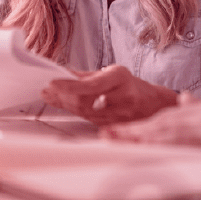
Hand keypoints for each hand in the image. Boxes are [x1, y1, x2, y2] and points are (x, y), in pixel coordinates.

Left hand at [41, 65, 177, 125]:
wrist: (153, 104)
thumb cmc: (130, 85)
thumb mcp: (113, 73)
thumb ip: (87, 76)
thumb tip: (62, 74)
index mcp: (120, 77)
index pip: (92, 84)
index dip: (71, 85)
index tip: (52, 82)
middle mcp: (123, 96)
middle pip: (86, 101)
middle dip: (63, 96)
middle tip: (47, 89)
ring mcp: (121, 114)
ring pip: (85, 112)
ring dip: (65, 104)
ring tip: (50, 95)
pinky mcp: (116, 126)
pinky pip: (90, 120)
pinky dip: (74, 111)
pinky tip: (63, 104)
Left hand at [101, 93, 200, 161]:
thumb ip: (199, 109)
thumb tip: (181, 97)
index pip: (164, 118)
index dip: (139, 126)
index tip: (115, 132)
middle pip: (161, 123)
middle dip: (133, 131)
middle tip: (107, 136)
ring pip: (168, 132)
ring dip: (142, 138)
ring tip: (119, 141)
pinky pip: (184, 144)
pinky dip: (164, 146)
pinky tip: (148, 149)